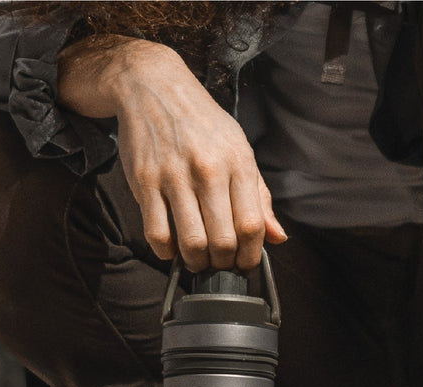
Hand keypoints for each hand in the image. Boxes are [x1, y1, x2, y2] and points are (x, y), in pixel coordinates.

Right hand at [57, 36, 286, 269]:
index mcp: (238, 164)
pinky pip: (156, 232)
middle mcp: (207, 170)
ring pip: (191, 242)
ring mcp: (173, 176)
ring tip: (198, 261)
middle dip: (224, 264)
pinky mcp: (144, 180)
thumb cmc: (203, 124)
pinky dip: (166, 252)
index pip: (251, 227)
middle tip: (220, 264)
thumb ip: (260, 198)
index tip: (245, 264)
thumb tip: (278, 238)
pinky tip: (172, 249)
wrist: (153, 86)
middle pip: (223, 241)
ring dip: (197, 263)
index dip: (251, 256)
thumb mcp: (240, 151)